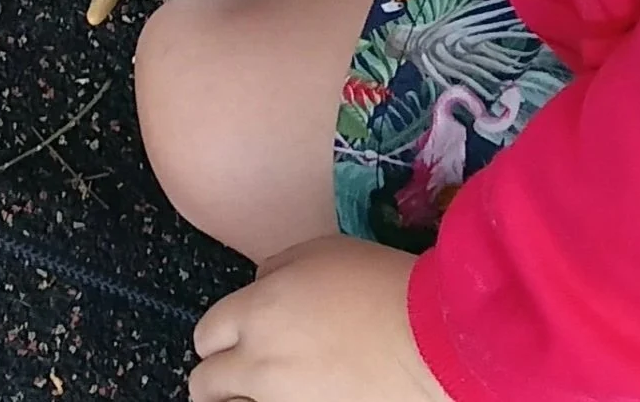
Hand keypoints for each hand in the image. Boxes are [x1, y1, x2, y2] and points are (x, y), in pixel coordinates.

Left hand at [189, 238, 444, 400]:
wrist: (433, 343)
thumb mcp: (319, 252)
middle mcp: (259, 366)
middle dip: (218, 377)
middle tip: (238, 374)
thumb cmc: (380, 286)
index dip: (217, 337)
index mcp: (255, 313)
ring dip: (242, 400)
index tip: (231, 340)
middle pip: (206, 385)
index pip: (205, 335)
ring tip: (266, 391)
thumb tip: (260, 290)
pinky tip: (298, 397)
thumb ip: (274, 272)